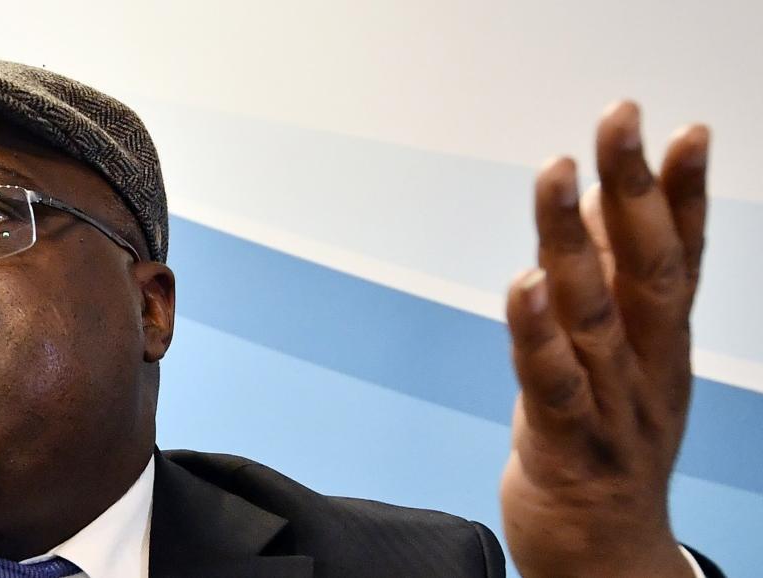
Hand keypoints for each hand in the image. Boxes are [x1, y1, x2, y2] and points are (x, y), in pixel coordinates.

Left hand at [501, 101, 708, 577]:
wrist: (603, 555)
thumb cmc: (602, 441)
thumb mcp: (616, 360)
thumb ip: (608, 285)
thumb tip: (590, 203)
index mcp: (661, 344)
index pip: (680, 256)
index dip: (685, 193)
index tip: (687, 131)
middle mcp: (647, 369)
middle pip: (647, 269)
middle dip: (634, 189)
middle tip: (620, 120)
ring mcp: (611, 408)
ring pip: (594, 314)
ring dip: (573, 241)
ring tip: (558, 174)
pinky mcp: (565, 446)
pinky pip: (551, 382)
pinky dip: (536, 332)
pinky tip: (523, 283)